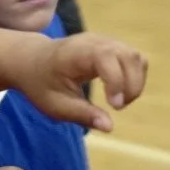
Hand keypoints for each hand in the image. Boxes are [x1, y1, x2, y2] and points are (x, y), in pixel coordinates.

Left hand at [14, 33, 147, 131]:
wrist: (33, 61)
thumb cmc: (42, 84)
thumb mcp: (56, 105)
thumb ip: (82, 115)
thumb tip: (110, 127)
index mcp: (77, 53)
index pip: (108, 58)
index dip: (117, 81)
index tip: (115, 107)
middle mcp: (96, 42)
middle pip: (130, 56)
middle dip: (132, 86)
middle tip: (117, 107)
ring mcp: (106, 42)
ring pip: (136, 57)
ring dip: (136, 83)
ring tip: (118, 102)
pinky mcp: (113, 47)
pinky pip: (135, 59)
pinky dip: (135, 77)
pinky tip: (120, 93)